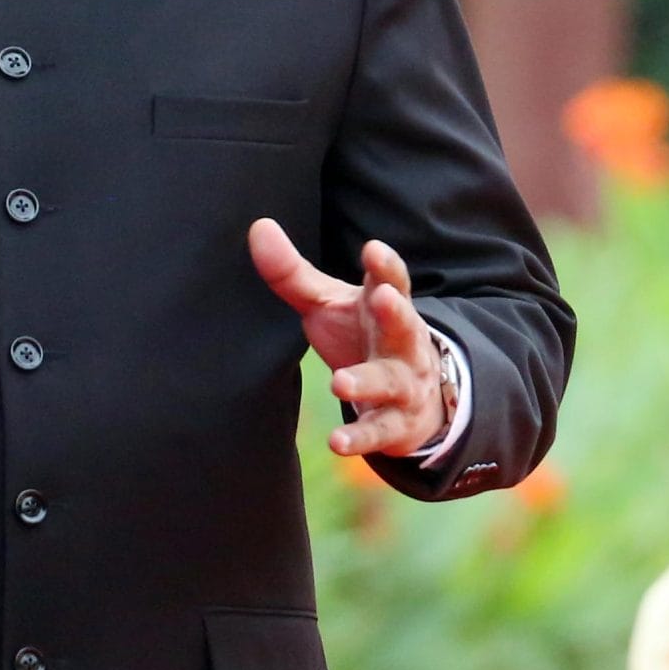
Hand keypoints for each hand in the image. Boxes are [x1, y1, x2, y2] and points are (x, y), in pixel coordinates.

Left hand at [249, 218, 447, 457]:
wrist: (410, 394)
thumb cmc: (359, 333)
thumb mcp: (328, 302)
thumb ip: (293, 272)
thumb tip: (258, 226)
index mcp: (386, 306)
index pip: (392, 280)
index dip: (386, 266)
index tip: (373, 249)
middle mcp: (403, 342)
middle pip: (405, 325)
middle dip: (397, 313)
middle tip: (384, 298)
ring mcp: (404, 383)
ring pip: (392, 381)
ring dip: (368, 382)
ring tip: (340, 383)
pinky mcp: (396, 423)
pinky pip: (380, 431)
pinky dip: (360, 438)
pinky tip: (337, 443)